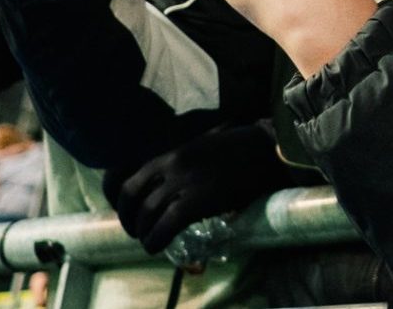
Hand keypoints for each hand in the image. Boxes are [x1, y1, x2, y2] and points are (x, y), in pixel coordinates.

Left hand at [102, 121, 291, 253]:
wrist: (268, 149)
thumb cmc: (244, 147)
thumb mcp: (204, 146)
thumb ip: (187, 161)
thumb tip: (180, 177)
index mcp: (172, 154)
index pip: (132, 181)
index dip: (125, 205)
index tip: (131, 217)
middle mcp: (172, 166)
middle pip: (135, 199)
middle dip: (131, 221)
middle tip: (139, 234)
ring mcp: (184, 183)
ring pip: (148, 214)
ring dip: (144, 234)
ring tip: (151, 243)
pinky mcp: (198, 200)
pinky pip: (166, 225)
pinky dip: (156, 240)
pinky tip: (157, 247)